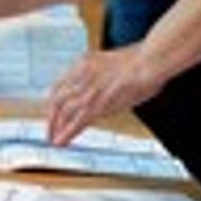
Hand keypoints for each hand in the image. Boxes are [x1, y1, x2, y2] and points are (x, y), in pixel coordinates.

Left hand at [44, 46, 164, 145]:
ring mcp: (88, 90)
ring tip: (53, 139)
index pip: (59, 84)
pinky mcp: (99, 104)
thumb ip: (101, 74)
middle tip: (50, 129)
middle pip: (56, 99)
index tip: (52, 110)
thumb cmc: (143, 60)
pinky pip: (77, 122)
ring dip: (55, 127)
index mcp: (83, 63)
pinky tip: (61, 142)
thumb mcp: (113, 62)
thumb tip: (103, 86)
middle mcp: (80, 75)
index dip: (52, 100)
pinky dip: (67, 133)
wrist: (151, 59)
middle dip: (51, 117)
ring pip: (62, 112)